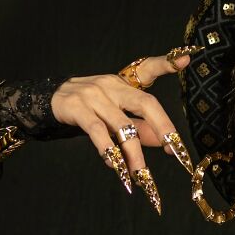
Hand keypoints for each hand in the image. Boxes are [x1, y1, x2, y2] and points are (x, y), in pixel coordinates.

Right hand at [51, 53, 192, 212]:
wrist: (48, 100)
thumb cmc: (90, 107)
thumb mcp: (116, 113)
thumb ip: (141, 126)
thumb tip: (163, 142)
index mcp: (124, 82)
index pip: (148, 68)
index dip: (166, 64)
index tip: (186, 59)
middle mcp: (111, 85)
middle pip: (145, 103)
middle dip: (162, 127)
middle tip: (174, 151)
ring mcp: (93, 95)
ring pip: (122, 125)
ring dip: (133, 153)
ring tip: (141, 175)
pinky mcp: (76, 108)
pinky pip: (97, 131)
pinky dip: (108, 151)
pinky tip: (115, 166)